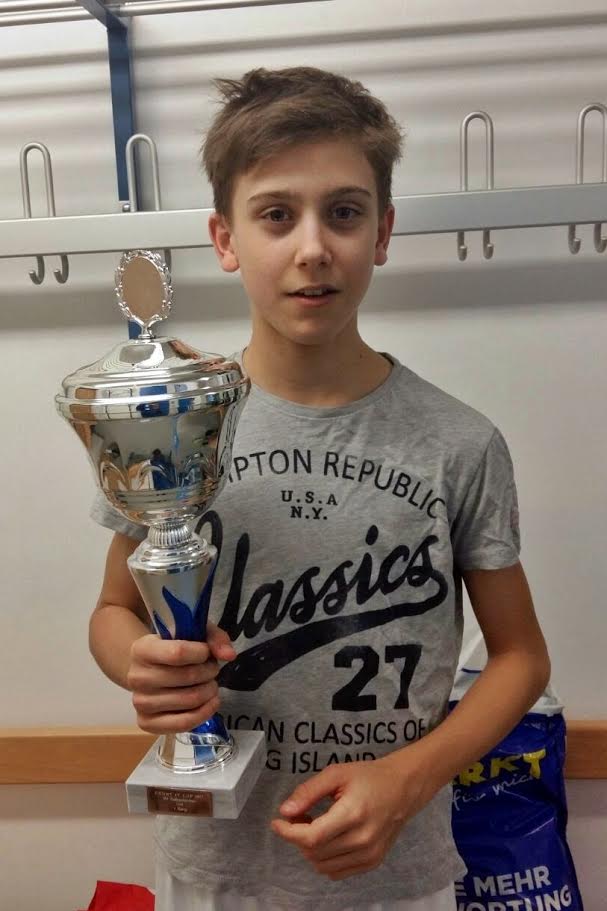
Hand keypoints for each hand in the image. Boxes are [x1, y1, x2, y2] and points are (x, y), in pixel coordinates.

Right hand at [126, 623, 235, 733]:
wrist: (150, 670)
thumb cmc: (173, 648)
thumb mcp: (193, 633)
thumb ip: (214, 638)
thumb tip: (229, 655)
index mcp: (142, 649)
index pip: (178, 653)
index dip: (201, 653)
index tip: (206, 652)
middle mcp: (136, 676)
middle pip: (187, 677)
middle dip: (209, 672)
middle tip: (211, 669)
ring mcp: (140, 702)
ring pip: (189, 700)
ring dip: (209, 691)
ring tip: (209, 684)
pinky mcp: (146, 723)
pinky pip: (183, 723)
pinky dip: (204, 713)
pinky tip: (211, 702)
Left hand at [270, 748, 435, 880]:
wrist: (403, 788)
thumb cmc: (368, 777)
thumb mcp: (336, 774)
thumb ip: (308, 791)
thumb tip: (284, 811)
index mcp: (353, 814)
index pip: (311, 837)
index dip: (288, 833)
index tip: (277, 822)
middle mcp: (362, 840)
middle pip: (314, 852)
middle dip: (297, 836)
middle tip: (299, 815)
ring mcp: (369, 855)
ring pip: (322, 866)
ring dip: (310, 849)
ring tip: (314, 825)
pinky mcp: (372, 862)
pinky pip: (336, 872)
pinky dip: (324, 859)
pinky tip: (328, 838)